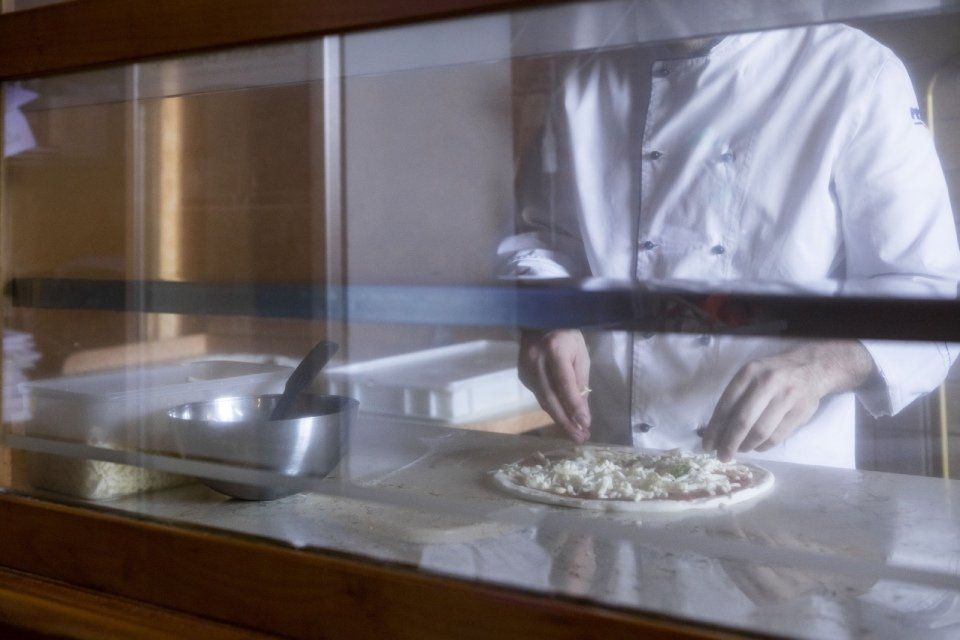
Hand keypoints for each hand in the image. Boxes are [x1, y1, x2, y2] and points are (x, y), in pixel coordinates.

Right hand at [518, 330, 591, 442]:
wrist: (538, 320)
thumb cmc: (566, 334)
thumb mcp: (579, 353)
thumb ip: (580, 381)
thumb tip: (582, 411)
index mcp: (554, 349)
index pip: (565, 382)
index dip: (574, 405)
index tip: (585, 424)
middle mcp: (536, 360)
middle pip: (550, 397)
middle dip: (566, 421)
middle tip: (579, 438)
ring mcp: (525, 368)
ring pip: (543, 400)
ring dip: (559, 419)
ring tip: (574, 433)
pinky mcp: (521, 374)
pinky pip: (539, 395)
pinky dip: (551, 407)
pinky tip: (562, 417)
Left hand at [701, 341, 874, 460]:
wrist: (809, 368)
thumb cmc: (770, 375)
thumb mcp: (749, 376)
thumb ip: (733, 399)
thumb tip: (715, 432)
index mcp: (749, 373)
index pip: (726, 405)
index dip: (715, 429)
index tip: (707, 445)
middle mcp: (768, 383)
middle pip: (743, 421)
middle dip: (729, 443)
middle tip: (722, 456)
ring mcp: (787, 397)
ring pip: (761, 432)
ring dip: (746, 446)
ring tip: (740, 449)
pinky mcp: (801, 411)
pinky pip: (777, 437)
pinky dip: (763, 446)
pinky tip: (756, 446)